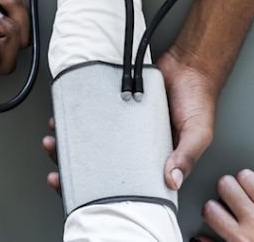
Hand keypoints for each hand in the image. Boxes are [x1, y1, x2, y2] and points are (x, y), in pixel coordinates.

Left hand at [41, 40, 221, 196]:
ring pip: (91, 140)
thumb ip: (186, 154)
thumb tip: (172, 179)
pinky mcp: (117, 106)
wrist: (191, 63)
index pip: (123, 183)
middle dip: (72, 165)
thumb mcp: (198, 132)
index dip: (98, 189)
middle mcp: (136, 147)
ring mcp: (125, 127)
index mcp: (154, 161)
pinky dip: (79, 117)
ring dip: (70, 141)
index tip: (77, 189)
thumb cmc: (198, 100)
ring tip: (54, 137)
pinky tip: (66, 117)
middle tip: (55, 157)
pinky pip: (94, 114)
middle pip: (99, 164)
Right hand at [194, 170, 253, 241]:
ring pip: (247, 177)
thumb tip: (200, 240)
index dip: (211, 208)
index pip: (211, 209)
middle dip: (225, 188)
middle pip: (226, 185)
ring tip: (248, 190)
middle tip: (231, 195)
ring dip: (245, 181)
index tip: (216, 210)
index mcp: (240, 237)